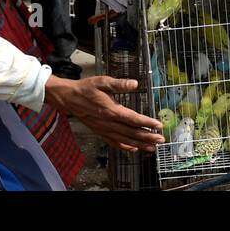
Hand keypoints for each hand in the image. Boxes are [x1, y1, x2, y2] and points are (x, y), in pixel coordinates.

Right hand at [43, 76, 163, 152]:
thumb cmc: (86, 88)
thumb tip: (135, 84)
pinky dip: (124, 147)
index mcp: (110, 110)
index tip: (159, 125)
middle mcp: (108, 123)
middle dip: (147, 137)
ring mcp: (103, 129)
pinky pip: (113, 142)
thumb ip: (119, 84)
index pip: (133, 119)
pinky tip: (133, 149)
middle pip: (131, 132)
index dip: (147, 123)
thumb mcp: (102, 81)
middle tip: (161, 139)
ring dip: (139, 144)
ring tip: (152, 147)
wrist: (68, 98)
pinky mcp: (99, 132)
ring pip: (124, 139)